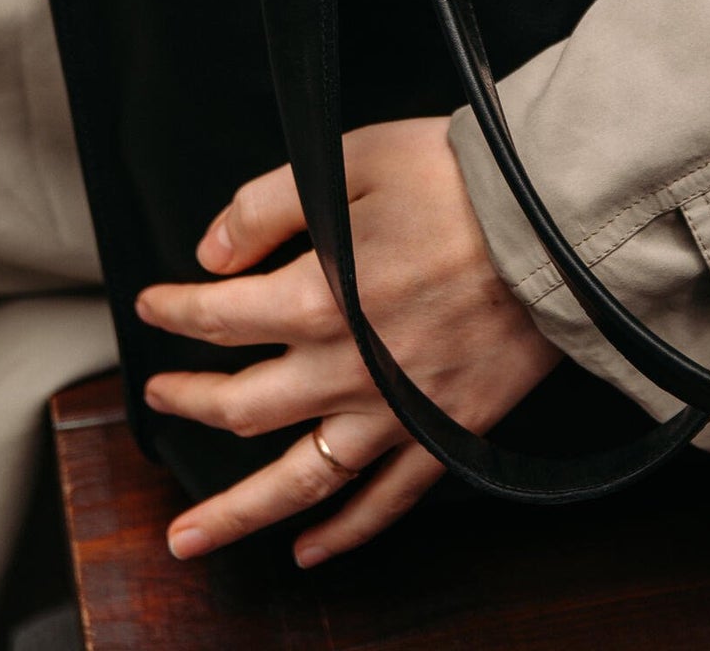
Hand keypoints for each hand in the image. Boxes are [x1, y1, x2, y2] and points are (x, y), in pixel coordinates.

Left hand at [136, 117, 560, 567]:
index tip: (153, 306)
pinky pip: (385, 501)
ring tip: (188, 538)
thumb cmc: (457, 180)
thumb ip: (267, 204)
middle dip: (187, 402)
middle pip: (240, 406)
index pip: (217, 317)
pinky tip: (309, 549)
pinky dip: (343, 533)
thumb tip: (211, 253)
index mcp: (316, 298)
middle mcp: (345, 369)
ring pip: (297, 481)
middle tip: (160, 398)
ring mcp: (396, 412)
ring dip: (235, 514)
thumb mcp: (348, 159)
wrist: (556, 223)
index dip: (174, 312)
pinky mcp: (446, 433)